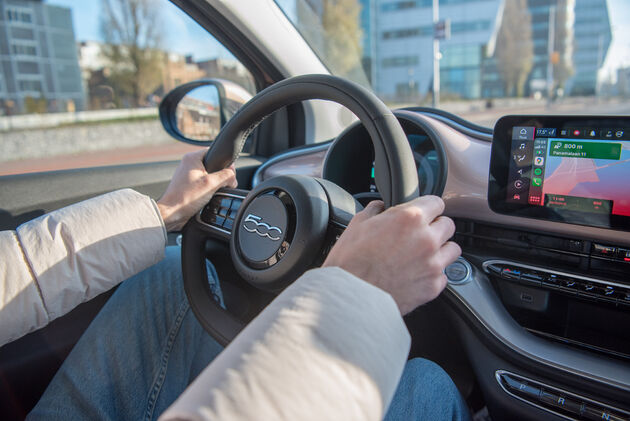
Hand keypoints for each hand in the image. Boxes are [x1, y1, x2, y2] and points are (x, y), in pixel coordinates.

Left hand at [157, 149, 236, 231]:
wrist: (171, 214)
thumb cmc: (184, 198)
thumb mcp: (211, 184)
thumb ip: (226, 176)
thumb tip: (233, 175)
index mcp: (192, 158)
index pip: (215, 152)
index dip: (225, 163)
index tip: (228, 174)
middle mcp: (188, 164)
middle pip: (213, 165)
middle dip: (220, 176)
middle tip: (219, 186)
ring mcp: (187, 175)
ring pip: (209, 176)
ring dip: (214, 185)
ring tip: (211, 193)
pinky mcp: (187, 185)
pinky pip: (203, 184)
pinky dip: (207, 190)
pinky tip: (206, 198)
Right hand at [322, 196, 460, 314]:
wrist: (351, 297)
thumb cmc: (350, 262)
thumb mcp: (357, 224)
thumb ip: (375, 210)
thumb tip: (380, 207)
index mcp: (410, 218)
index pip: (436, 202)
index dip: (428, 207)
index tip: (424, 212)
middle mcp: (427, 239)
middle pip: (448, 225)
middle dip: (436, 227)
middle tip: (420, 234)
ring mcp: (433, 264)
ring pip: (453, 249)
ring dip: (441, 249)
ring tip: (423, 255)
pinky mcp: (433, 287)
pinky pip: (444, 275)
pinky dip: (434, 273)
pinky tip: (417, 274)